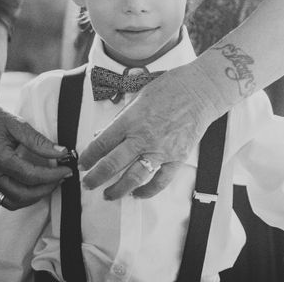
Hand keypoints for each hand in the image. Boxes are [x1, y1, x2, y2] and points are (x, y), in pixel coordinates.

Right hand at [0, 91, 71, 209]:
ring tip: (51, 182)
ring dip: (35, 196)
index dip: (53, 175)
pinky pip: (4, 198)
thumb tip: (61, 152)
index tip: (67, 170)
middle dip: (47, 189)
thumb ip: (39, 141)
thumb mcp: (18, 124)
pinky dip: (22, 196)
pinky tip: (35, 185)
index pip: (31, 176)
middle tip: (62, 177)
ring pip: (13, 202)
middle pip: (23, 194)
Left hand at [79, 63, 221, 199]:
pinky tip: (138, 194)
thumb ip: (121, 118)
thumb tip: (103, 134)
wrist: (200, 91)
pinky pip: (161, 181)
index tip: (83, 164)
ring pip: (134, 177)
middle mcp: (143, 137)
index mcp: (131, 120)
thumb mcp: (138, 96)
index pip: (102, 144)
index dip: (88, 157)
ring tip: (109, 195)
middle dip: (96, 178)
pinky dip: (148, 191)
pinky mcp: (177, 157)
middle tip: (88, 184)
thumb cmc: (170, 87)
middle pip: (112, 164)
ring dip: (118, 189)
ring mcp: (161, 149)